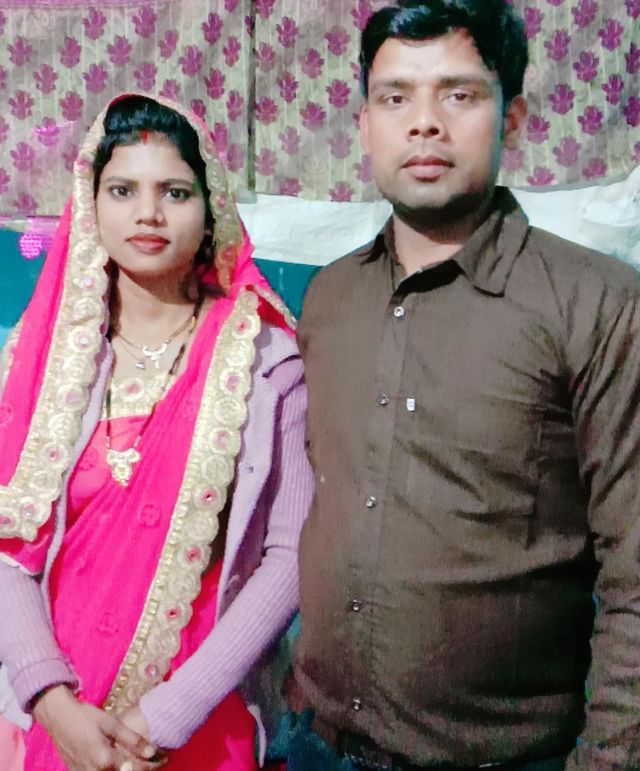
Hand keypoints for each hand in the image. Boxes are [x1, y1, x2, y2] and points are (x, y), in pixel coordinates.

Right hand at [32, 685, 160, 769]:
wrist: (58, 718)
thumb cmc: (86, 717)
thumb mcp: (112, 724)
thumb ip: (132, 740)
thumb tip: (152, 751)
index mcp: (105, 761)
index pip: (135, 770)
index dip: (152, 766)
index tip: (164, 759)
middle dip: (140, 769)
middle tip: (153, 762)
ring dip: (126, 769)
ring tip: (137, 761)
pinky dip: (113, 770)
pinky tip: (119, 762)